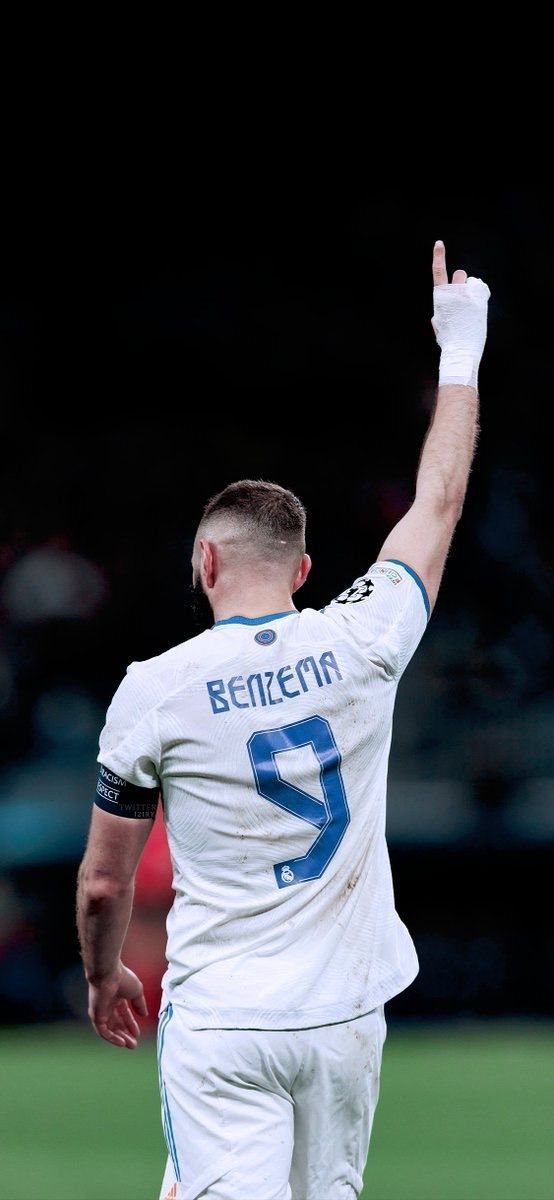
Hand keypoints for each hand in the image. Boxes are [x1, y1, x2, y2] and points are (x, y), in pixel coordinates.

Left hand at [87, 962, 147, 1048]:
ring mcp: (100, 1011)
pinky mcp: (96, 1016)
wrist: (108, 974)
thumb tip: (144, 1015)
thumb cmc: (123, 978)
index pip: (123, 1014)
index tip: (137, 1033)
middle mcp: (107, 1005)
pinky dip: (111, 1038)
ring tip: (130, 1045)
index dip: (131, 1024)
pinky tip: (121, 1042)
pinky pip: (103, 1031)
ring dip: (119, 1038)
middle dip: (125, 1034)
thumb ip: (140, 1004)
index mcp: (116, 997)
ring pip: (109, 1029)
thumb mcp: (136, 992)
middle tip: (134, 1045)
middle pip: (116, 1024)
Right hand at [431, 240, 489, 389]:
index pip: (438, 273)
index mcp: (440, 298)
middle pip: (460, 274)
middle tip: (463, 297)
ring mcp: (468, 295)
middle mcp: (454, 292)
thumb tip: (439, 314)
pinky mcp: (480, 299)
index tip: (439, 243)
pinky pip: (481, 286)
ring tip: (470, 308)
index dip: (438, 256)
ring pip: (472, 281)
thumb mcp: (439, 324)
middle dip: (462, 282)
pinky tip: (477, 305)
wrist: (461, 349)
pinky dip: (480, 293)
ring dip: (472, 290)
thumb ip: (441, 312)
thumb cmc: (448, 340)